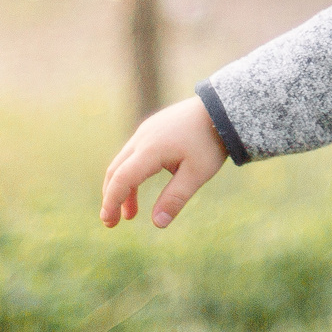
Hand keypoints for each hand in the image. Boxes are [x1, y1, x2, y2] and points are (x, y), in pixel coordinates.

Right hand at [100, 96, 227, 229]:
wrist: (222, 108)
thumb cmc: (210, 141)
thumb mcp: (197, 173)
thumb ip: (176, 198)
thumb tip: (158, 223)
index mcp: (151, 150)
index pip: (121, 178)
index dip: (112, 201)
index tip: (109, 222)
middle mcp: (142, 138)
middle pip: (116, 170)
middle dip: (111, 197)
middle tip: (113, 222)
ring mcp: (146, 130)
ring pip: (124, 161)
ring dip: (123, 187)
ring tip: (131, 214)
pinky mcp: (153, 128)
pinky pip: (133, 153)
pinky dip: (131, 172)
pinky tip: (140, 186)